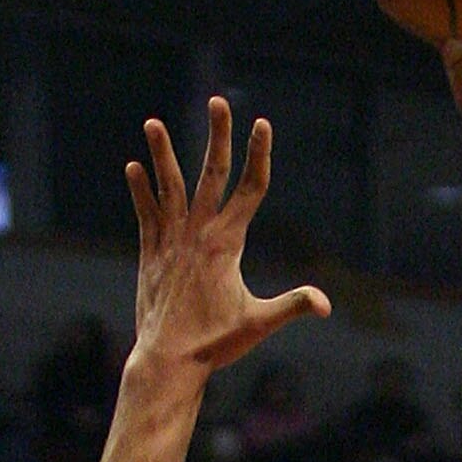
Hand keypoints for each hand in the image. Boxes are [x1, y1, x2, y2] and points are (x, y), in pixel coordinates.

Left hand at [126, 103, 329, 388]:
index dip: (258, 155)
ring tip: (152, 123)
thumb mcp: (259, 323)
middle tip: (218, 101)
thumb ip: (293, 305)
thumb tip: (327, 304)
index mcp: (227, 243)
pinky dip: (141, 191)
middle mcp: (198, 233)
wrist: (169, 360)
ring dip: (162, 153)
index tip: (262, 125)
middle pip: (211, 174)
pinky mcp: (151, 253)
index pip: (250, 189)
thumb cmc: (216, 343)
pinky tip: (134, 168)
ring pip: (168, 187)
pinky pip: (146, 214)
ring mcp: (171, 240)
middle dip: (218, 136)